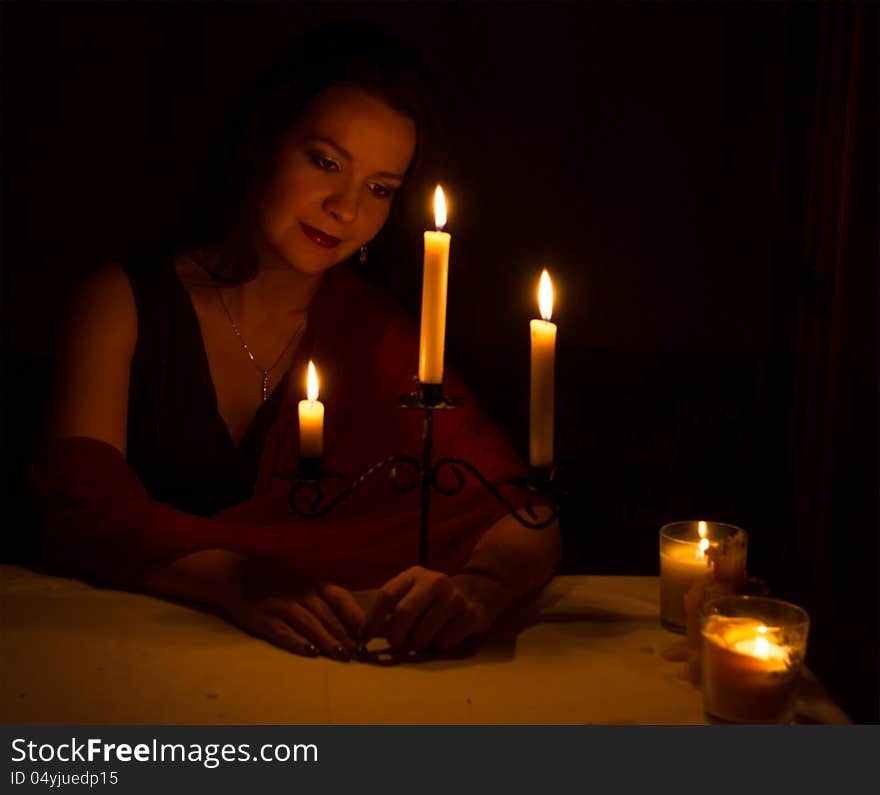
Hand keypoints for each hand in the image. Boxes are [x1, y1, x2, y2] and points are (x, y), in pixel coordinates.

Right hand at [222, 558, 365, 660]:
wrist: (235, 576)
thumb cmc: (278, 584)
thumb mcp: (304, 585)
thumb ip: (326, 602)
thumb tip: (356, 625)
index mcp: (313, 583)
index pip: (340, 597)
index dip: (356, 616)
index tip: (370, 635)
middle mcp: (299, 592)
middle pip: (328, 614)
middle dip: (346, 635)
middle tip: (360, 654)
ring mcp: (280, 604)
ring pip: (309, 623)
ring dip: (327, 640)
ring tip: (342, 656)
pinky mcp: (261, 618)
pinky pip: (282, 631)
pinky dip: (297, 642)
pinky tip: (310, 653)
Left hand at [363, 566, 497, 652]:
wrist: (478, 593)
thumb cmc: (435, 600)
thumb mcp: (412, 595)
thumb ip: (389, 611)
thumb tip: (363, 634)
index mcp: (415, 575)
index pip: (386, 595)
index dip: (371, 619)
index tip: (364, 637)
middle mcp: (434, 582)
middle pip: (402, 614)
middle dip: (394, 636)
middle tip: (397, 643)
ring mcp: (453, 598)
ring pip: (421, 634)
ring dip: (418, 644)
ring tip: (424, 636)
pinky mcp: (469, 615)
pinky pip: (442, 642)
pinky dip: (439, 645)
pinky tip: (445, 633)